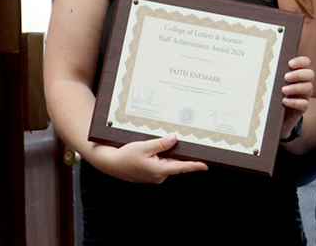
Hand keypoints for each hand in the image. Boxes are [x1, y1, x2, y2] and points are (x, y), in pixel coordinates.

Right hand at [93, 133, 207, 183]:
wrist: (110, 164)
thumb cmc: (125, 156)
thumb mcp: (144, 147)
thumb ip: (161, 143)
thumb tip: (175, 138)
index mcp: (159, 170)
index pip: (181, 167)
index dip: (194, 166)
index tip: (205, 165)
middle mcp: (159, 176)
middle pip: (176, 163)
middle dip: (182, 155)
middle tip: (190, 145)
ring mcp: (154, 176)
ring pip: (168, 163)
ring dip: (170, 154)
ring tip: (169, 142)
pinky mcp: (150, 174)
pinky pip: (161, 164)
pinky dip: (163, 156)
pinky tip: (159, 148)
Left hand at [280, 56, 313, 138]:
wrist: (275, 117)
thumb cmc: (273, 95)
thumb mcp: (273, 83)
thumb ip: (273, 74)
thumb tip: (261, 63)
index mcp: (298, 74)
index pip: (306, 63)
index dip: (300, 61)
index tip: (290, 63)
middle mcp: (304, 83)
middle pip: (310, 74)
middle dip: (298, 74)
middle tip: (286, 77)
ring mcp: (304, 96)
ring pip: (308, 88)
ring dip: (295, 88)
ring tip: (283, 90)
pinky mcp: (301, 109)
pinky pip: (304, 104)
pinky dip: (294, 102)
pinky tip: (284, 101)